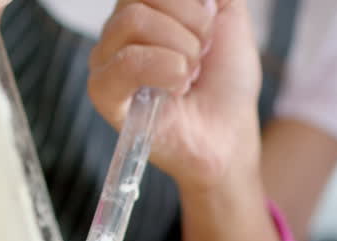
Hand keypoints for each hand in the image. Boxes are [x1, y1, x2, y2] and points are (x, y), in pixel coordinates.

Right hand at [88, 0, 262, 190]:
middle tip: (201, 55)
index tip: (209, 24)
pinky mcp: (105, 95)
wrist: (230, 131)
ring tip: (189, 75)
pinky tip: (177, 87)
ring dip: (181, 49)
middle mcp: (118, 29)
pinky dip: (163, 69)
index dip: (189, 1)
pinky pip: (122, 63)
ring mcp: (107, 60)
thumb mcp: (229, 14)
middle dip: (190, 23)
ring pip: (132, 20)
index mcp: (143, 7)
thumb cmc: (225, 80)